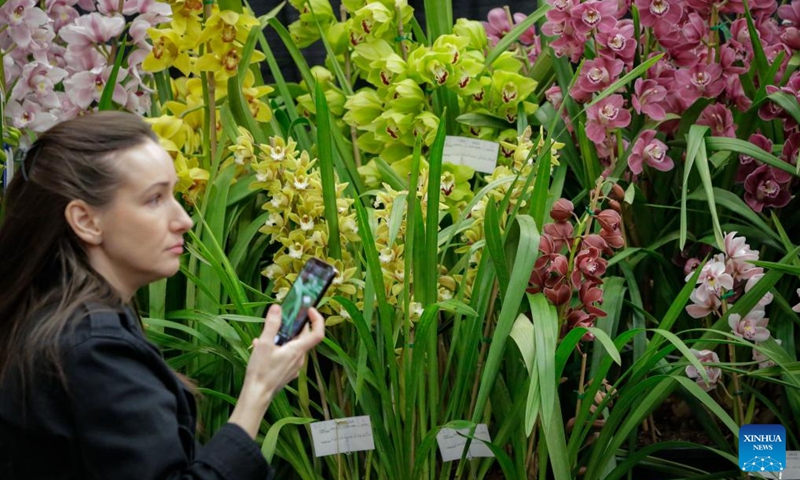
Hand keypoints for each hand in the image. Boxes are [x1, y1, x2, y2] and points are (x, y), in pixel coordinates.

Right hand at [230, 304, 324, 437]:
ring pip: (294, 346)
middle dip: (294, 326)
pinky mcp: (288, 373)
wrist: (257, 396)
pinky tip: (262, 349)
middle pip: (304, 337)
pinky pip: (287, 355)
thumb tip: (277, 307)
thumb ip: (272, 325)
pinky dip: (278, 348)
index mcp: (297, 350)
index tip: (310, 309)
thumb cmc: (261, 371)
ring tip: (265, 336)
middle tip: (282, 318)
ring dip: (283, 337)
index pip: (318, 333)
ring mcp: (295, 367)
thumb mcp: (264, 344)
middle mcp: (300, 358)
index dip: (317, 319)